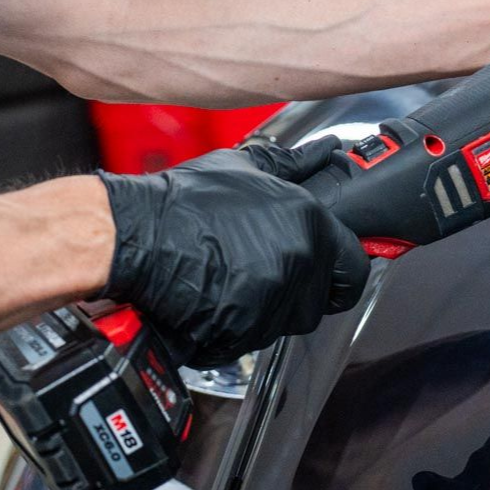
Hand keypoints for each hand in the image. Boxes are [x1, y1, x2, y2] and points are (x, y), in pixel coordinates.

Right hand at [97, 136, 369, 367]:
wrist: (133, 237)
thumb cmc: (183, 203)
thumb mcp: (244, 169)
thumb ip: (294, 165)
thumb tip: (325, 150)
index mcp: (309, 226)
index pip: (356, 270)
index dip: (343, 272)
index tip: (331, 271)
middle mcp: (297, 266)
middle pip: (320, 300)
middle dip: (300, 290)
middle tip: (262, 270)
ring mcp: (271, 304)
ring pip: (287, 322)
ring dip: (267, 309)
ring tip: (232, 279)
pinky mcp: (241, 333)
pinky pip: (253, 339)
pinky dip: (237, 327)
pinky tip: (215, 298)